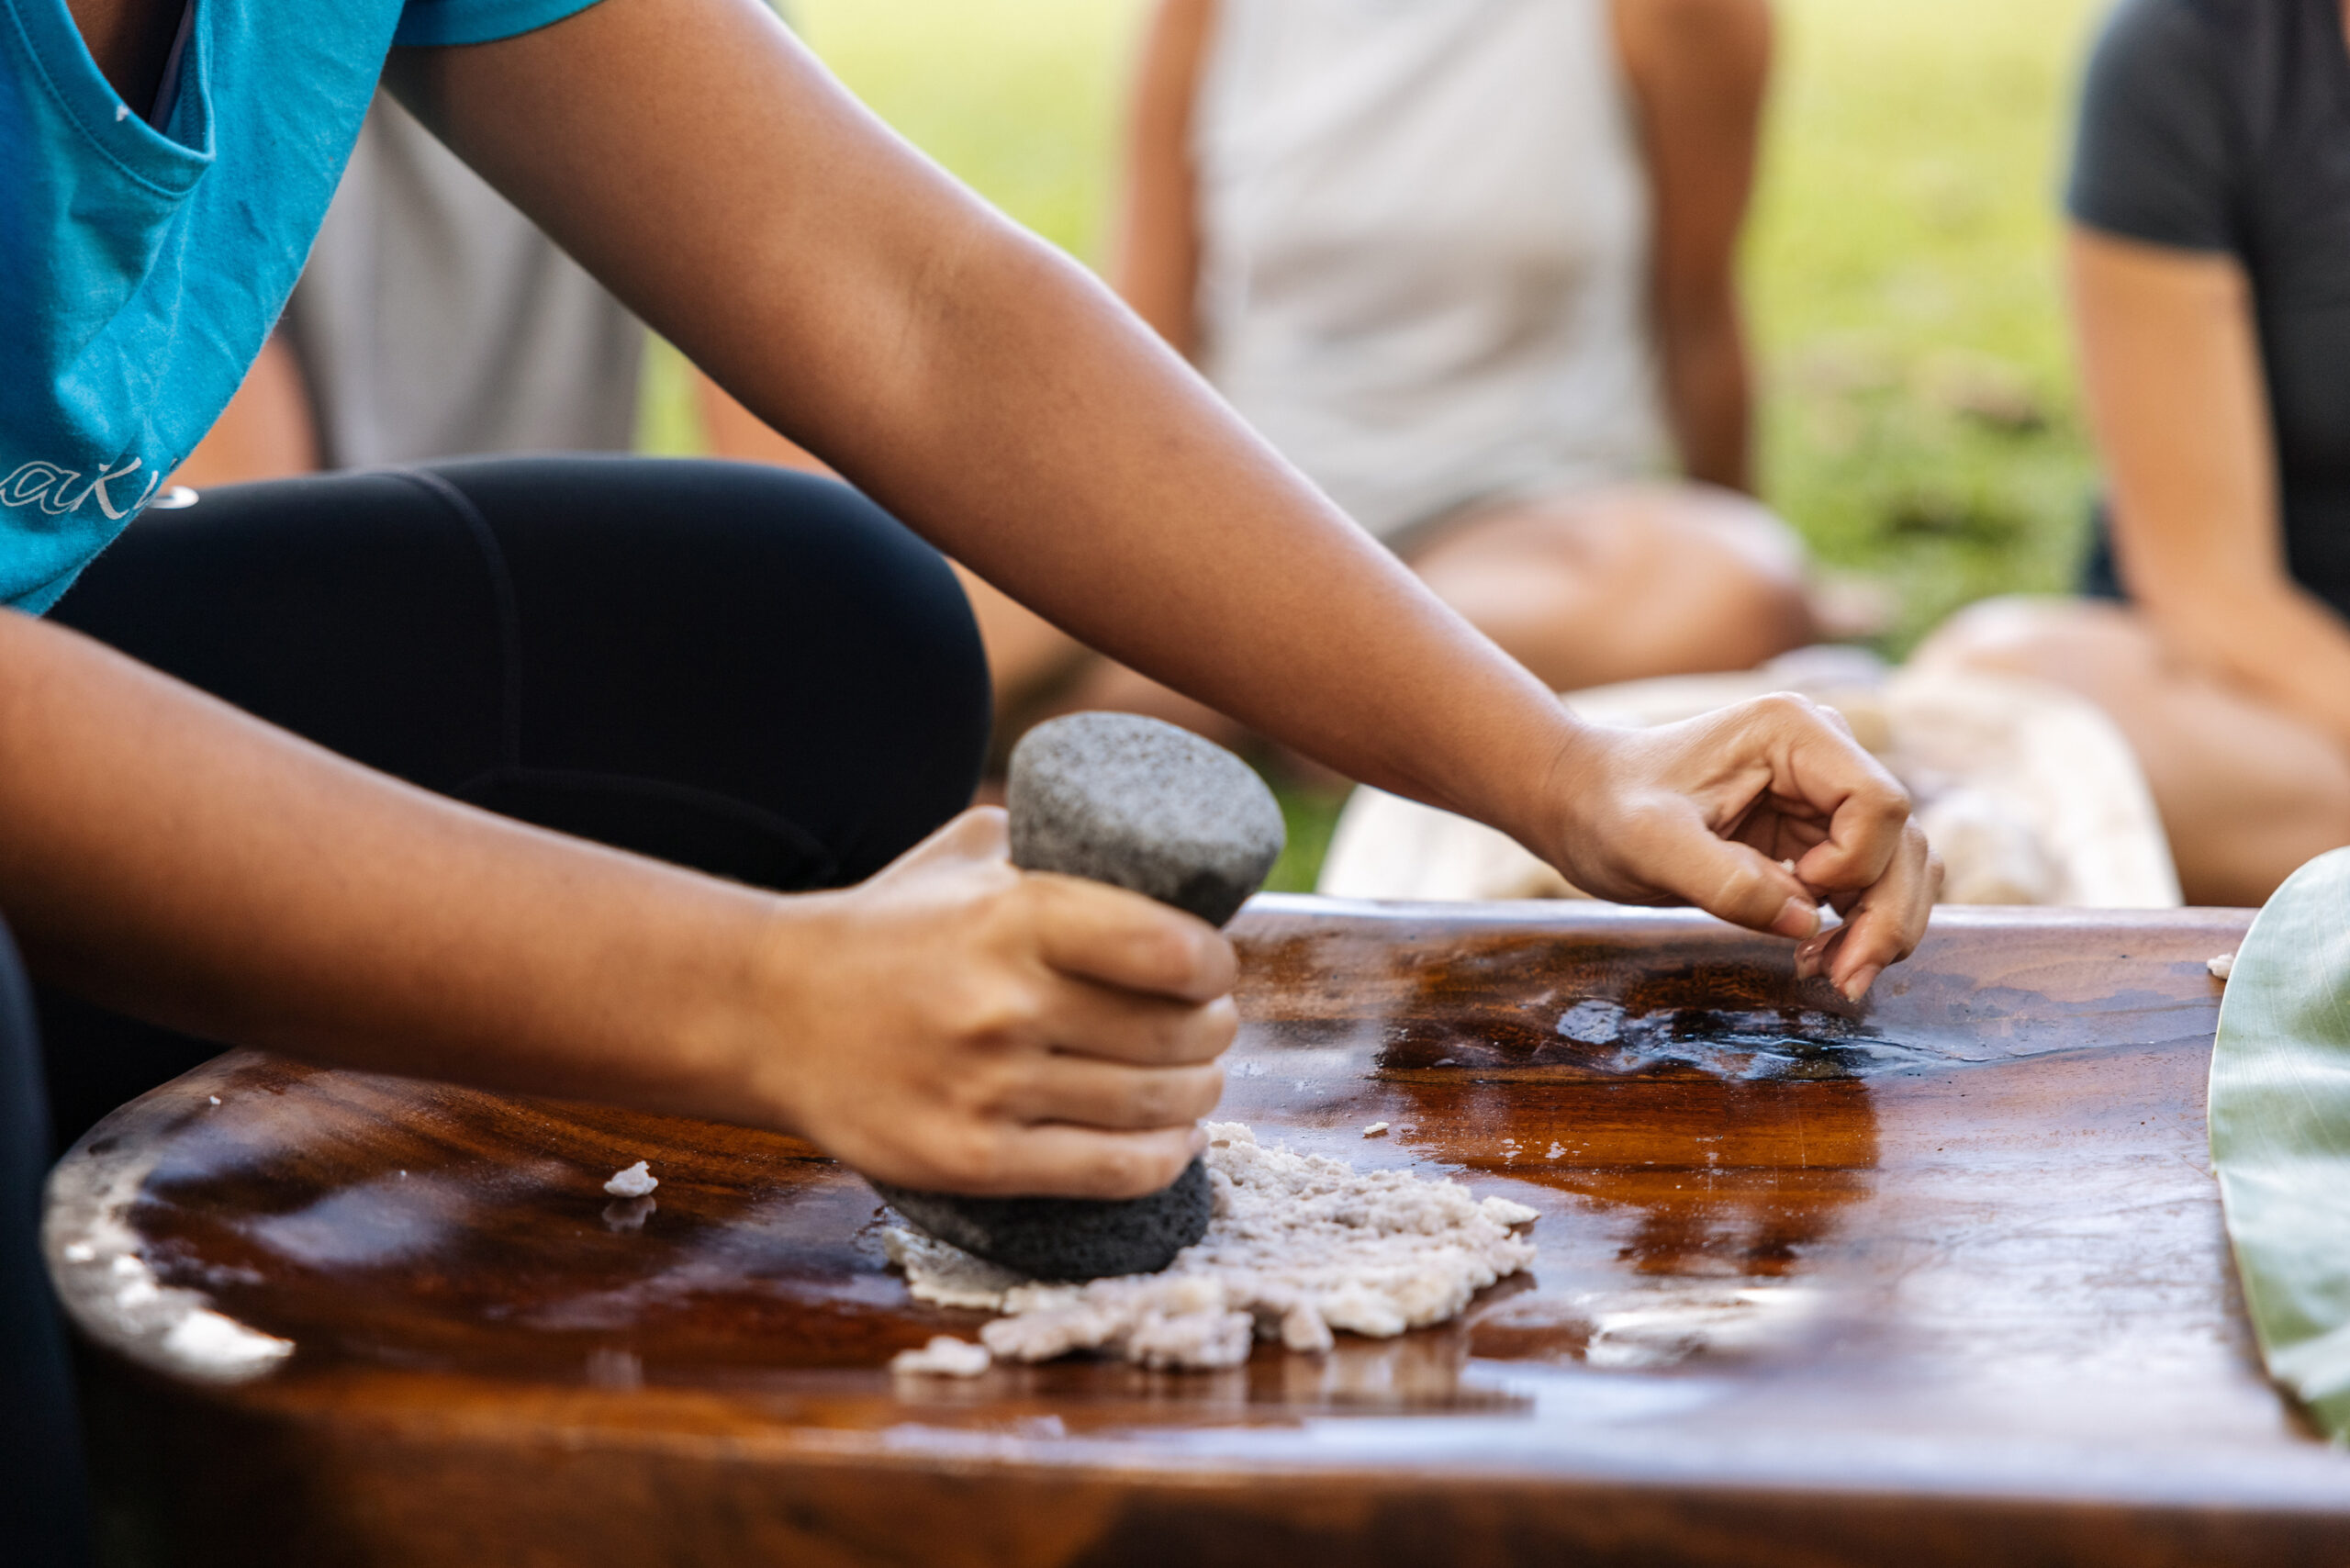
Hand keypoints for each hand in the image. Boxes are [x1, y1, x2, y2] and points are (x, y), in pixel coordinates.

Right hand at [744, 808, 1235, 1197]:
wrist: (771, 1012)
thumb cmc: (888, 927)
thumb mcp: (967, 854)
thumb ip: (1058, 843)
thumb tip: (1164, 860)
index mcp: (1013, 917)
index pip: (1167, 948)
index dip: (1215, 963)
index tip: (1215, 966)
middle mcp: (1004, 1005)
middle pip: (1172, 1033)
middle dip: (1215, 1031)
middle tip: (1214, 1024)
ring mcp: (988, 1089)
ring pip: (1152, 1105)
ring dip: (1200, 1094)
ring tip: (1199, 1078)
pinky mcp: (973, 1160)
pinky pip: (1109, 1170)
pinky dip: (1164, 1158)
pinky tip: (1176, 1140)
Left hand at [1541, 694, 1939, 998]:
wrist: (1580, 805)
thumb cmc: (1606, 810)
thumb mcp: (1649, 846)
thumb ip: (1727, 883)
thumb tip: (1808, 923)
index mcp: (1793, 732)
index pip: (1879, 803)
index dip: (1855, 863)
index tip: (1795, 892)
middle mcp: (1823, 753)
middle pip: (1903, 840)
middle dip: (1886, 916)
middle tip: (1845, 983)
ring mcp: (1823, 794)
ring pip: (1901, 865)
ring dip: (1882, 927)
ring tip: (1834, 978)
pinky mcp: (1815, 834)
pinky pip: (1870, 882)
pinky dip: (1861, 926)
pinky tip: (1816, 958)